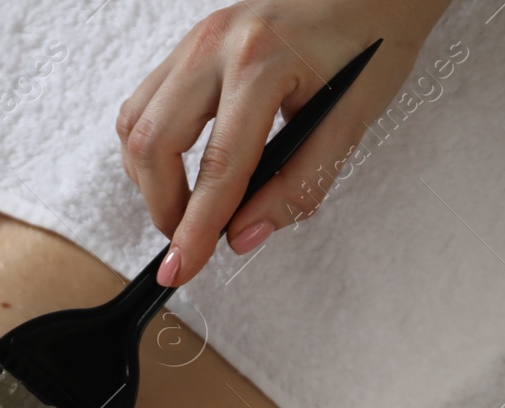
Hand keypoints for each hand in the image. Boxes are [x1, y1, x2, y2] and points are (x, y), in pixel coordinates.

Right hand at [116, 0, 453, 285]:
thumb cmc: (370, 43)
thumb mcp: (350, 122)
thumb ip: (299, 185)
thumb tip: (244, 236)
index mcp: (261, 62)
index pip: (218, 166)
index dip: (196, 229)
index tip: (182, 269)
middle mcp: (213, 46)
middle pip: (153, 145)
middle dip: (164, 208)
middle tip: (190, 240)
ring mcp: (192, 42)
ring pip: (134, 126)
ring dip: (150, 180)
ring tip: (187, 207)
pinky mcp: (185, 47)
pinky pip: (142, 106)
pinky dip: (151, 150)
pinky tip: (181, 168)